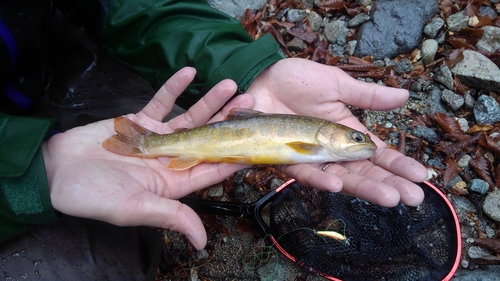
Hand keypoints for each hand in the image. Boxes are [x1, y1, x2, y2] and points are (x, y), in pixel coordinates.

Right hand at [42, 67, 253, 249]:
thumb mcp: (134, 209)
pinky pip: (160, 101)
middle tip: (251, 101)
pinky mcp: (139, 122)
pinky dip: (173, 87)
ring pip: (189, 117)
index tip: (256, 141)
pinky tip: (189, 71)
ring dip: (208, 101)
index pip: (210, 169)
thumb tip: (202, 241)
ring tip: (229, 84)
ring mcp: (156, 138)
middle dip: (228, 120)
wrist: (55, 172)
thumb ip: (171, 216)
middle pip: (207, 138)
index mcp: (173, 182)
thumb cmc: (92, 196)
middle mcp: (170, 159)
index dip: (234, 156)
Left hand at [247, 58, 426, 206]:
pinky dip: (320, 179)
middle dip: (389, 184)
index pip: (378, 154)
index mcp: (347, 133)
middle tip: (413, 198)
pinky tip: (337, 185)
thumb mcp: (337, 85)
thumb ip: (368, 96)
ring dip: (363, 188)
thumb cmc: (298, 81)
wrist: (262, 78)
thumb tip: (405, 97)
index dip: (399, 166)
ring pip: (339, 178)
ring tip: (388, 197)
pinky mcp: (287, 159)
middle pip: (363, 172)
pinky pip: (304, 172)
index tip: (421, 177)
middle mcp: (332, 150)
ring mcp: (311, 157)